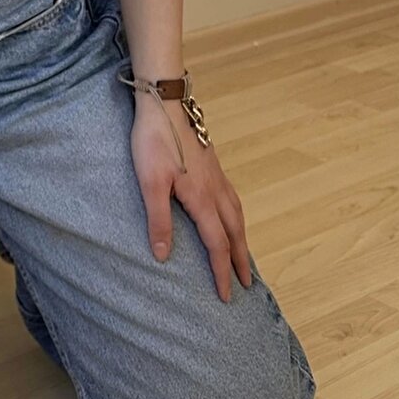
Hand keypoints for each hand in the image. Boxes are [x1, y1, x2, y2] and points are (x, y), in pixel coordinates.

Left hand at [129, 90, 253, 304]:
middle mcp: (215, 189)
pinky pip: (232, 198)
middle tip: (247, 284)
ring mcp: (217, 174)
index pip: (217, 244)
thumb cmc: (154, 140)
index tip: (226, 297)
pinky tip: (230, 214)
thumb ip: (158, 219)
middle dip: (240, 260)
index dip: (221, 272)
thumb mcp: (150, 182)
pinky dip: (237, 216)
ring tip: (243, 255)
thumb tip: (163, 257)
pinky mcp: (213, 163)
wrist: (165, 101)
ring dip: (242, 238)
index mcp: (202, 198)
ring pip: (237, 213)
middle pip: (235, 232)